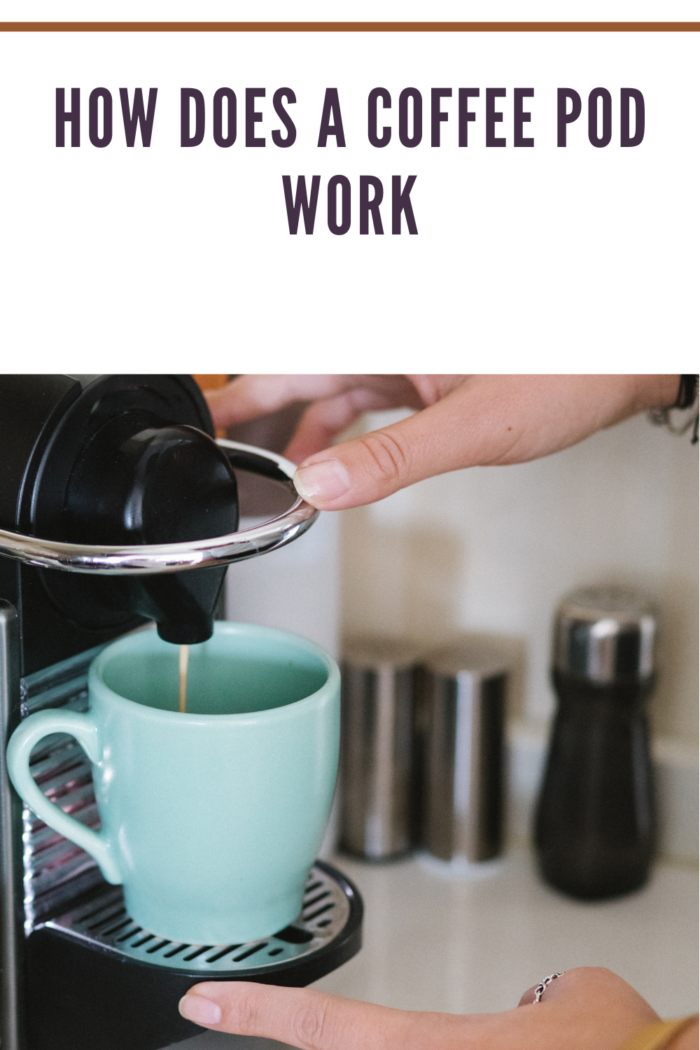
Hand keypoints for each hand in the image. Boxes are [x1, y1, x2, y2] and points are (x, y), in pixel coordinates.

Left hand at [178, 966, 669, 1049]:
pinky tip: (495, 1036)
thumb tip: (542, 1013)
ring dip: (366, 1038)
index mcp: (436, 1049)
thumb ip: (541, 1000)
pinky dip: (420, 1047)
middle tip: (244, 1014)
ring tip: (466, 1015)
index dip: (255, 1010)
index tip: (204, 997)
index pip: (323, 1024)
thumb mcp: (575, 997)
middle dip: (293, 1038)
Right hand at [206, 375, 678, 510]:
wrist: (626, 359)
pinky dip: (343, 425)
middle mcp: (387, 331)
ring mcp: (406, 347)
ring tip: (271, 468)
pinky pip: (364, 392)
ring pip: (330, 383)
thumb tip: (322, 487)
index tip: (200, 417)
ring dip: (302, 427)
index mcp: (384, 331)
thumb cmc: (570, 369)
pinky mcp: (425, 364)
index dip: (238, 391)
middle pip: (300, 369)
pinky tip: (336, 457)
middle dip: (259, 410)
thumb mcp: (473, 426)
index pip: (288, 360)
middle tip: (218, 444)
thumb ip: (391, 459)